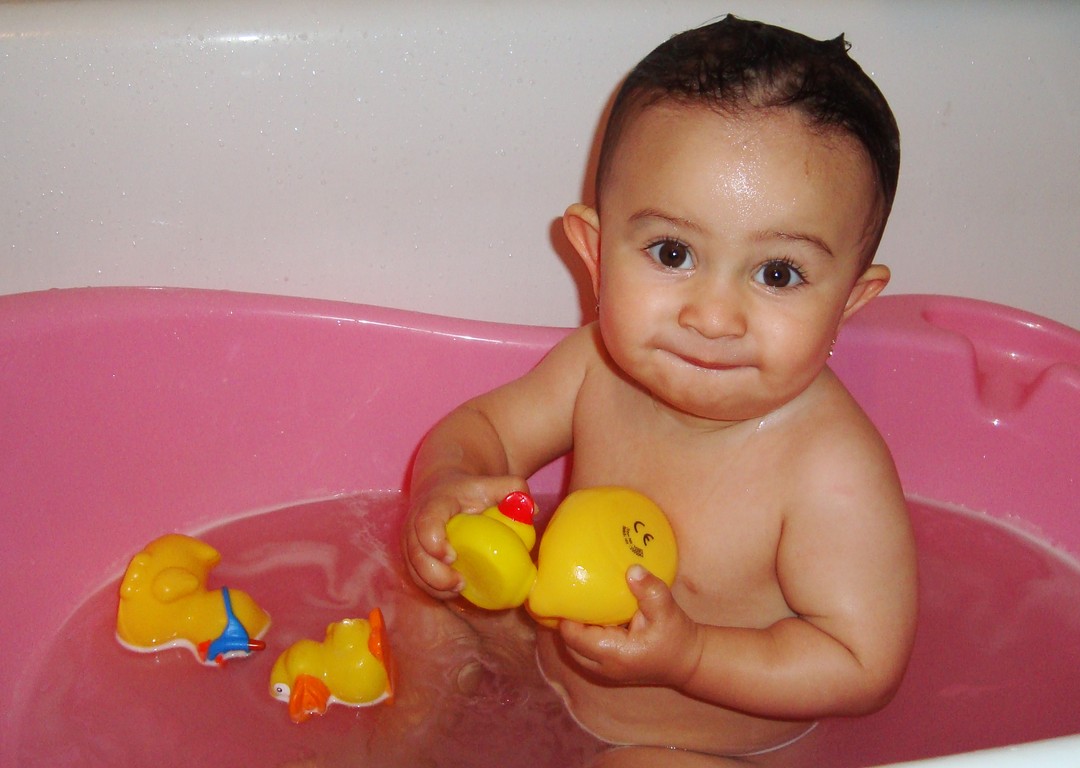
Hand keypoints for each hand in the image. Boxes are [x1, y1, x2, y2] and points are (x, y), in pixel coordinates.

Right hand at [402, 474, 529, 599]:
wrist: (443, 486)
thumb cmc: (471, 490)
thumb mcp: (492, 483)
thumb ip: (514, 489)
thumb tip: (533, 511)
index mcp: (435, 504)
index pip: (426, 523)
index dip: (433, 542)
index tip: (452, 556)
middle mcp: (415, 522)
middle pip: (415, 553)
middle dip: (434, 575)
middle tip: (460, 583)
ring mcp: (411, 541)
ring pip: (414, 569)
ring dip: (433, 586)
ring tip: (459, 590)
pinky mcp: (413, 555)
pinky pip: (417, 576)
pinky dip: (433, 588)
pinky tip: (453, 592)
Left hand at [558, 565, 702, 687]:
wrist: (689, 661)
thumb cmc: (677, 638)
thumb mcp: (666, 611)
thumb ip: (649, 590)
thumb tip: (632, 569)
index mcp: (613, 653)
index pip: (573, 635)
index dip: (565, 614)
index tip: (565, 589)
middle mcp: (603, 666)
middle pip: (569, 643)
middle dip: (567, 620)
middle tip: (570, 593)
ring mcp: (605, 670)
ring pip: (575, 649)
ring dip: (575, 628)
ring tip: (578, 601)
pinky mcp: (609, 667)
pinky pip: (586, 651)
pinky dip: (585, 634)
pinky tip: (592, 614)